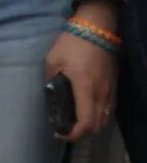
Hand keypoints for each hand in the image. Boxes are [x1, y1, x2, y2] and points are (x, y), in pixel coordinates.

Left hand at [48, 3, 120, 145]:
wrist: (96, 28)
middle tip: (64, 130)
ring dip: (91, 126)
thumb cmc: (72, 43)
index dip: (74, 134)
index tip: (59, 133)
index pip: (86, 122)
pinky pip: (108, 109)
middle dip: (81, 133)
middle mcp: (101, 94)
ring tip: (74, 122)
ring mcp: (110, 90)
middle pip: (97, 126)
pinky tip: (86, 111)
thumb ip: (50, 79)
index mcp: (85, 89)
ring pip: (105, 119)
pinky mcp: (113, 85)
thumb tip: (49, 93)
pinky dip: (98, 116)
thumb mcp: (52, 60)